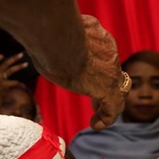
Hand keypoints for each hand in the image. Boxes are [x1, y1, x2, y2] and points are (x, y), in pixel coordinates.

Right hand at [0, 52, 28, 101]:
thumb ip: (0, 74)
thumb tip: (14, 68)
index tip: (3, 56)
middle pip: (6, 63)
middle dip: (14, 58)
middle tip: (22, 54)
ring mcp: (0, 79)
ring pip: (11, 70)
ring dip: (20, 66)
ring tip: (26, 64)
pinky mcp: (5, 85)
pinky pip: (15, 82)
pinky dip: (20, 84)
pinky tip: (24, 86)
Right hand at [36, 15, 124, 129]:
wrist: (60, 40)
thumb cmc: (51, 34)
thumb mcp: (56, 33)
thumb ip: (56, 38)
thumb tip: (40, 37)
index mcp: (98, 38)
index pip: (103, 55)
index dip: (97, 68)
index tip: (85, 75)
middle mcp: (108, 53)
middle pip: (114, 73)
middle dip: (106, 87)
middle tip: (96, 100)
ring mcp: (110, 70)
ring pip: (118, 90)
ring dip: (108, 104)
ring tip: (97, 118)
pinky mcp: (107, 87)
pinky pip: (113, 107)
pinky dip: (106, 118)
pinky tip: (95, 125)